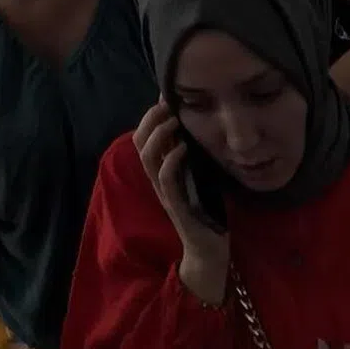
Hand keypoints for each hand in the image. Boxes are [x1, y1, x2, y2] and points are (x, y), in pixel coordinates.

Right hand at [133, 100, 230, 302]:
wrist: (209, 251)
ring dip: (159, 134)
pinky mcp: (177, 206)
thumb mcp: (197, 179)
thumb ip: (190, 160)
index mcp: (161, 172)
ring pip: (148, 156)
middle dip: (150, 119)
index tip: (164, 97)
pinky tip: (184, 147)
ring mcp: (165, 193)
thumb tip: (195, 131)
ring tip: (174, 120)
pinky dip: (171, 159)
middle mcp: (157, 180)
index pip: (144, 137)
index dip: (150, 116)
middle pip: (140, 142)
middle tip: (166, 104)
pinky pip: (166, 178)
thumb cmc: (206, 214)